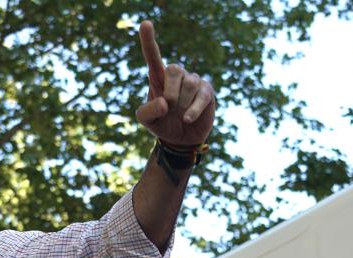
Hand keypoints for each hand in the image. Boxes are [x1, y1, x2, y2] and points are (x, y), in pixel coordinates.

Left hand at [135, 20, 214, 146]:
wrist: (180, 140)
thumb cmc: (161, 124)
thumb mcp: (146, 121)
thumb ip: (148, 111)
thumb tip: (164, 102)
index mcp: (158, 77)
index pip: (152, 55)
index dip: (148, 39)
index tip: (145, 23)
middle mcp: (176, 75)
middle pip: (174, 69)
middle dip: (171, 92)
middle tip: (169, 107)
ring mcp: (193, 81)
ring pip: (189, 83)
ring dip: (182, 103)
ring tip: (180, 114)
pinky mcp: (207, 92)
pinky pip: (201, 96)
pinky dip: (193, 110)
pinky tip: (187, 119)